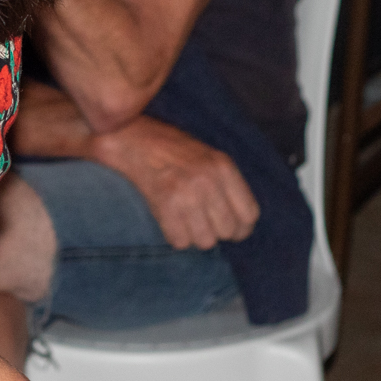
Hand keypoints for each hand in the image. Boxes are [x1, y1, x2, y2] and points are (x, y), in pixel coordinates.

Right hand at [90, 115, 259, 249]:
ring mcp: (186, 193)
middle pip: (227, 231)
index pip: (249, 215)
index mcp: (223, 167)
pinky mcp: (164, 204)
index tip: (228, 227)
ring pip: (205, 241)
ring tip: (184, 219)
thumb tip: (241, 223)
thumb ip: (227, 185)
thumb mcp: (209, 157)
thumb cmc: (171, 150)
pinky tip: (169, 220)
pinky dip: (174, 236)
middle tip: (200, 220)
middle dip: (215, 231)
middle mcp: (208, 180)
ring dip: (194, 236)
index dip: (240, 227)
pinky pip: (180, 241)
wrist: (131, 139)